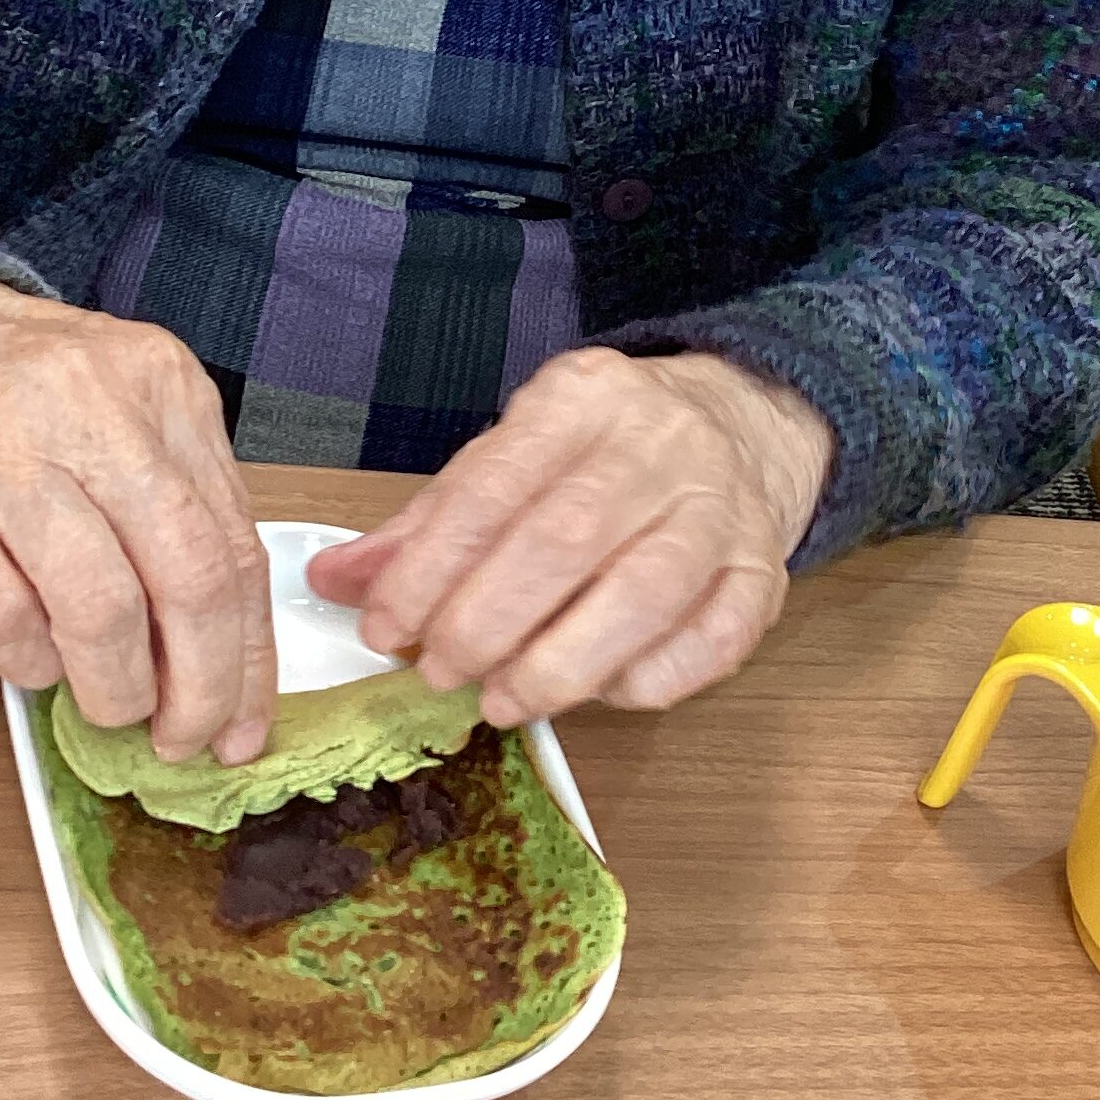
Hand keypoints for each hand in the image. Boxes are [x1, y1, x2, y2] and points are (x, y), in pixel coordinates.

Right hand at [0, 276, 275, 761]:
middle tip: (183, 736)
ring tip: (108, 703)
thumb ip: (175, 508)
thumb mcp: (118, 413)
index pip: (234, 541)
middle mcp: (88, 403)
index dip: (249, 654)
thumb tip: (223, 652)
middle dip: (199, 685)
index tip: (244, 722)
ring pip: (99, 607)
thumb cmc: (4, 390)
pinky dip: (29, 661)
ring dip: (113, 686)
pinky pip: (0, 617)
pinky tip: (32, 657)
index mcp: (158, 383)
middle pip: (186, 577)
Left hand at [307, 347, 831, 724]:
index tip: (384, 626)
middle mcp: (661, 445)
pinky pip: (711, 642)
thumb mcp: (512, 457)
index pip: (495, 485)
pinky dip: (646, 681)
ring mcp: (723, 511)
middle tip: (438, 672)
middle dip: (486, 621)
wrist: (741, 427)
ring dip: (558, 665)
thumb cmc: (602, 455)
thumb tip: (335, 583)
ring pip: (644, 595)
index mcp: (584, 398)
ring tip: (499, 701)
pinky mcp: (764, 575)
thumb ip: (428, 523)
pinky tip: (597, 693)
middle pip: (566, 539)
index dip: (430, 567)